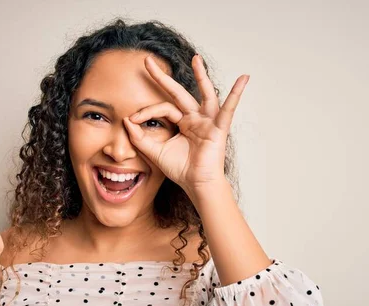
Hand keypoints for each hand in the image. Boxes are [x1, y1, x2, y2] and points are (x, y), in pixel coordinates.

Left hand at [123, 54, 248, 195]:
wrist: (196, 184)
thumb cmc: (180, 169)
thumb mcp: (154, 152)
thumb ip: (139, 137)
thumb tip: (126, 121)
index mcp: (182, 122)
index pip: (163, 108)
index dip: (146, 111)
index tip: (132, 119)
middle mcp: (195, 118)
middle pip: (178, 93)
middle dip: (162, 78)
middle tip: (147, 61)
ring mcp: (207, 121)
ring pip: (205, 94)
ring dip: (201, 76)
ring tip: (196, 59)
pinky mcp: (218, 128)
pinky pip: (228, 109)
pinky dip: (235, 95)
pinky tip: (243, 80)